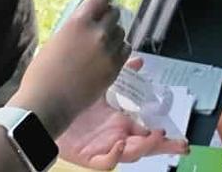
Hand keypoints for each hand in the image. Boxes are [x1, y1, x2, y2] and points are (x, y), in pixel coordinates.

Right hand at [11, 0, 127, 131]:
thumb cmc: (42, 72)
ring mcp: (108, 51)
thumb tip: (88, 22)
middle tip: (99, 28)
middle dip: (108, 18)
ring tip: (102, 45)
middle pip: (115, 13)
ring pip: (122, 32)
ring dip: (114, 35)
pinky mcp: (115, 68)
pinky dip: (119, 51)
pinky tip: (108, 57)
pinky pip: (126, 50)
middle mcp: (98, 32)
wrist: (48, 101)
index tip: (101, 3)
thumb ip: (75, 28)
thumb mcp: (56, 39)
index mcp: (79, 21)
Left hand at [55, 60, 189, 168]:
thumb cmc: (71, 102)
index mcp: (121, 125)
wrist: (41, 112)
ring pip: (131, 155)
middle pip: (145, 146)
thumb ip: (120, 75)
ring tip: (155, 137)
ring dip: (145, 148)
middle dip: (164, 147)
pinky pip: (106, 161)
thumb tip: (138, 60)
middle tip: (181, 145)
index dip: (164, 135)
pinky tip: (121, 143)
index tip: (179, 135)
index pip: (148, 132)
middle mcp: (117, 138)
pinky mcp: (89, 157)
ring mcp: (104, 148)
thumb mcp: (100, 88)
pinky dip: (116, 155)